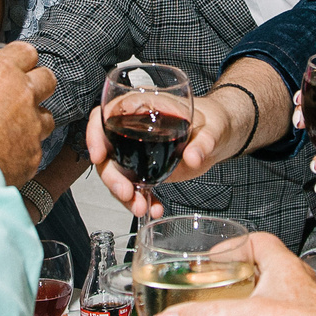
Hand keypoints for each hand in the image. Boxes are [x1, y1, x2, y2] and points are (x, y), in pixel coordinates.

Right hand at [0, 42, 56, 184]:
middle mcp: (23, 96)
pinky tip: (7, 155)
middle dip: (37, 83)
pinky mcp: (33, 156)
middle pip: (47, 78)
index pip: (25, 51)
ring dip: (35, 118)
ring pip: (48, 116)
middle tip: (19, 92)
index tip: (13, 63)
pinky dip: (25, 150)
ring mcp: (32, 127)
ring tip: (15, 127)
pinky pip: (36, 148)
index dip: (20, 57)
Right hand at [88, 88, 253, 216]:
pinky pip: (134, 186)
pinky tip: (154, 207)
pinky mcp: (145, 169)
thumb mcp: (213, 127)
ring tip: (141, 207)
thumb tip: (193, 157)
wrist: (220, 138)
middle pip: (107, 151)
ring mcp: (137, 151)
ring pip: (117, 173)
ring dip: (124, 194)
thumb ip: (205, 141)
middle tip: (127, 193)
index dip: (95, 135)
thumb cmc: (213, 120)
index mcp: (142, 107)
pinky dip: (141, 199)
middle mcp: (133, 129)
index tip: (98, 157)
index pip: (104, 116)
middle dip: (112, 177)